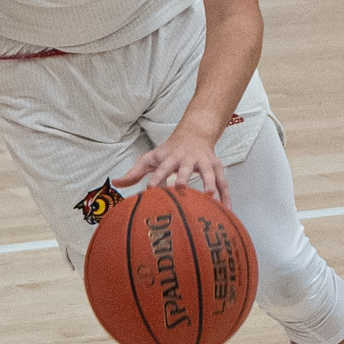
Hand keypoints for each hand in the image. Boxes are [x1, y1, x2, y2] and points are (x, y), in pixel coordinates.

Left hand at [114, 124, 229, 210]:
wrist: (195, 133)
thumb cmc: (170, 150)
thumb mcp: (152, 158)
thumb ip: (135, 172)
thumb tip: (116, 183)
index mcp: (171, 157)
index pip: (162, 168)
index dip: (156, 177)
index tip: (150, 189)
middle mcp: (188, 159)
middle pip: (186, 168)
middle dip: (184, 177)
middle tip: (181, 188)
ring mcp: (204, 162)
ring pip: (208, 173)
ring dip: (209, 183)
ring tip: (210, 197)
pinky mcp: (217, 167)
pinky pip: (223, 182)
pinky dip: (226, 196)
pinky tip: (228, 210)